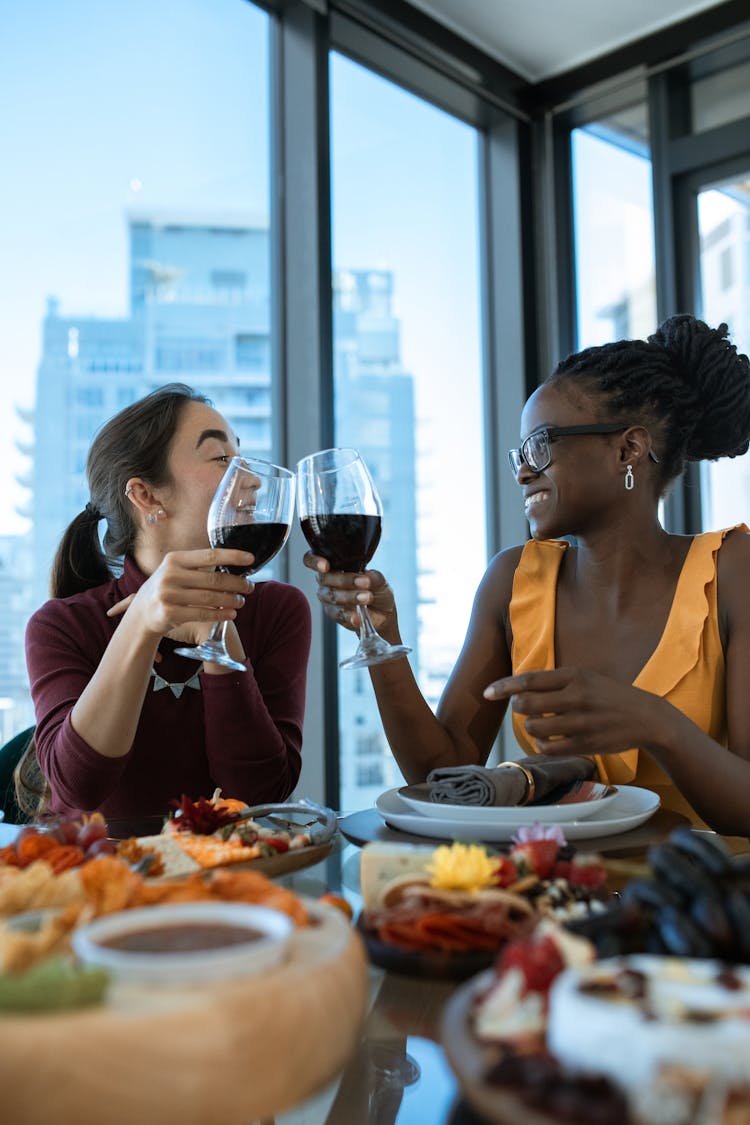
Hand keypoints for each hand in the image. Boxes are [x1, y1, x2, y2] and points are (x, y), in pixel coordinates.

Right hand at [106, 549, 252, 640]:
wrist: (142, 612)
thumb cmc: (167, 588)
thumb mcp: (176, 570)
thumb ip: (198, 566)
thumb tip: (233, 565)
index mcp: (175, 559)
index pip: (210, 555)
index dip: (233, 556)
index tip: (250, 559)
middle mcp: (170, 575)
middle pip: (214, 579)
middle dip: (237, 583)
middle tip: (250, 587)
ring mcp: (168, 594)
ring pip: (211, 598)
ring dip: (231, 600)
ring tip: (242, 601)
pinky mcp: (170, 613)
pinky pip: (203, 614)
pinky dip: (220, 615)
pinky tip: (231, 614)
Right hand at [302, 551, 396, 636]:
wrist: (384, 613)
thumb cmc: (377, 590)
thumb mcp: (379, 580)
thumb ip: (373, 577)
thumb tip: (367, 576)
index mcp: (334, 565)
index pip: (312, 559)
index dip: (314, 561)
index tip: (325, 566)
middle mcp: (327, 581)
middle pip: (325, 578)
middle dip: (345, 580)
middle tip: (365, 583)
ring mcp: (328, 598)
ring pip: (331, 595)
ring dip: (349, 597)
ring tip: (366, 597)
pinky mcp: (333, 614)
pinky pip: (336, 614)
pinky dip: (348, 615)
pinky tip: (357, 616)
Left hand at [483, 666, 665, 756]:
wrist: (647, 718)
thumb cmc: (609, 696)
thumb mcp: (586, 678)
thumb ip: (555, 682)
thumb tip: (518, 688)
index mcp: (575, 676)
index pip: (530, 680)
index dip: (504, 686)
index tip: (487, 692)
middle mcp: (577, 697)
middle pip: (527, 705)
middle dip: (518, 708)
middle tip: (524, 709)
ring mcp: (582, 722)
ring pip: (535, 727)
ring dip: (530, 727)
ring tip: (540, 724)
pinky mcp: (587, 743)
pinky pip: (550, 748)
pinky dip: (543, 745)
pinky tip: (548, 740)